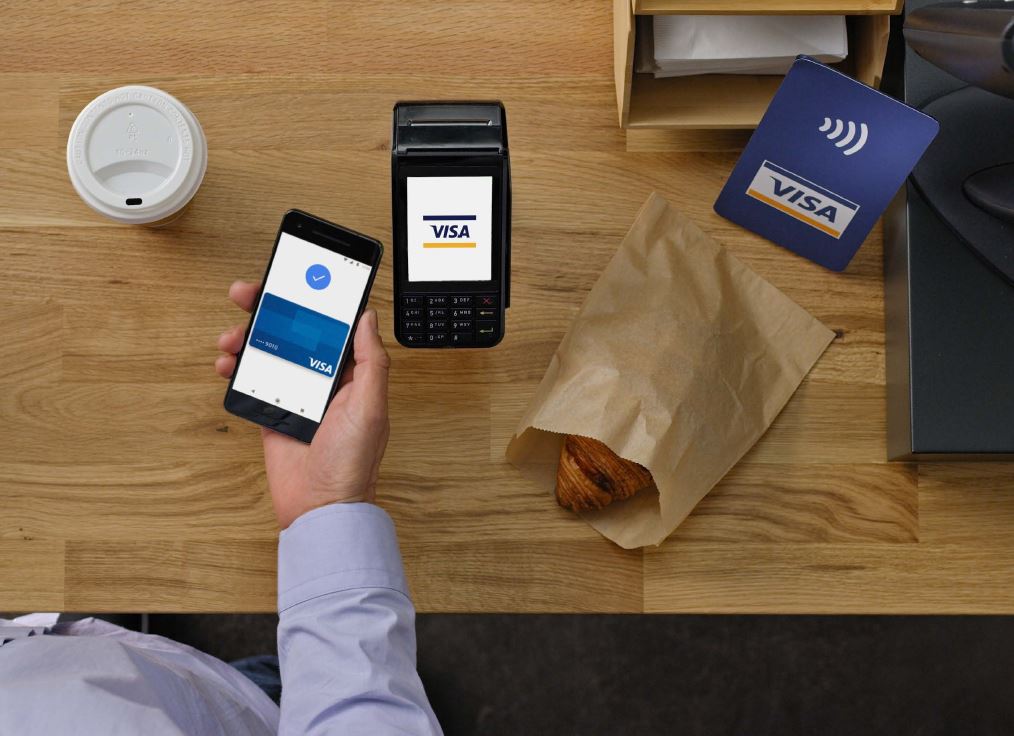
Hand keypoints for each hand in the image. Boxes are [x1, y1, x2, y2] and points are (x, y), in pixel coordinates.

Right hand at [215, 281, 390, 528]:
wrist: (320, 508)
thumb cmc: (352, 463)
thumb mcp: (371, 407)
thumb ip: (370, 361)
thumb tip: (368, 317)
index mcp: (351, 374)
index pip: (329, 326)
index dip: (311, 301)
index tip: (292, 279)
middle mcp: (322, 380)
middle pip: (292, 332)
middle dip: (268, 309)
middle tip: (246, 293)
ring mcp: (294, 395)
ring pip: (267, 352)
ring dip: (246, 336)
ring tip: (231, 336)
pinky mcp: (271, 412)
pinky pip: (250, 380)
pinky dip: (235, 367)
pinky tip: (227, 362)